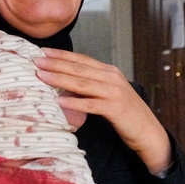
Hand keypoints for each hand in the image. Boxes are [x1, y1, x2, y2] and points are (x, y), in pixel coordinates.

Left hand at [35, 49, 171, 173]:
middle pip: (79, 68)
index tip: (43, 51)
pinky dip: (74, 102)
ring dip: (60, 78)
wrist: (148, 132)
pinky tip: (59, 101)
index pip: (82, 59)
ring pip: (82, 83)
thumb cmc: (126, 114)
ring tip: (41, 76)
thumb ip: (92, 86)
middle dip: (55, 63)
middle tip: (35, 60)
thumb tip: (66, 82)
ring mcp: (115, 92)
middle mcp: (112, 78)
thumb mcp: (109, 94)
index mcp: (110, 72)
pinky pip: (90, 104)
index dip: (62, 55)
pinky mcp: (115, 108)